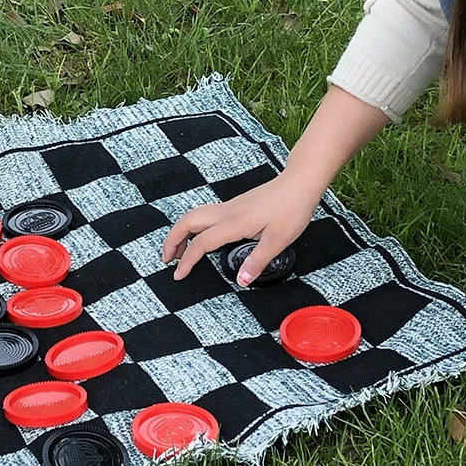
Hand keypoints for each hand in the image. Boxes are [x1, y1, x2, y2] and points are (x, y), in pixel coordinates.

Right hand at [162, 171, 319, 285]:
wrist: (298, 184)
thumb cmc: (291, 209)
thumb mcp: (278, 240)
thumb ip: (257, 261)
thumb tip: (241, 280)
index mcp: (234, 223)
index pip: (201, 243)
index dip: (187, 260)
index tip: (179, 274)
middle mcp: (226, 213)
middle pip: (187, 222)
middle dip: (172, 240)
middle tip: (167, 258)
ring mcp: (228, 207)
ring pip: (194, 216)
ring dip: (181, 231)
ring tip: (178, 249)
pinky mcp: (234, 205)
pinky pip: (204, 214)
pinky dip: (193, 226)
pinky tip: (199, 236)